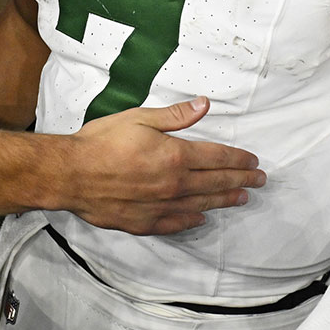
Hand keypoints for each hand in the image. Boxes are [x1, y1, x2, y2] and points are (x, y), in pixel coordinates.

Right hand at [66, 97, 265, 234]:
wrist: (71, 174)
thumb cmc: (101, 142)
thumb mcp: (139, 118)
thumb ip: (175, 116)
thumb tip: (204, 105)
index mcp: (175, 156)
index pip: (218, 158)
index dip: (239, 159)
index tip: (254, 162)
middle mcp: (175, 184)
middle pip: (217, 183)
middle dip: (241, 180)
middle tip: (259, 181)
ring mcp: (162, 206)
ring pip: (202, 205)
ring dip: (225, 201)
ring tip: (241, 199)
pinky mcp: (145, 222)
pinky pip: (177, 223)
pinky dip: (193, 220)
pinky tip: (201, 219)